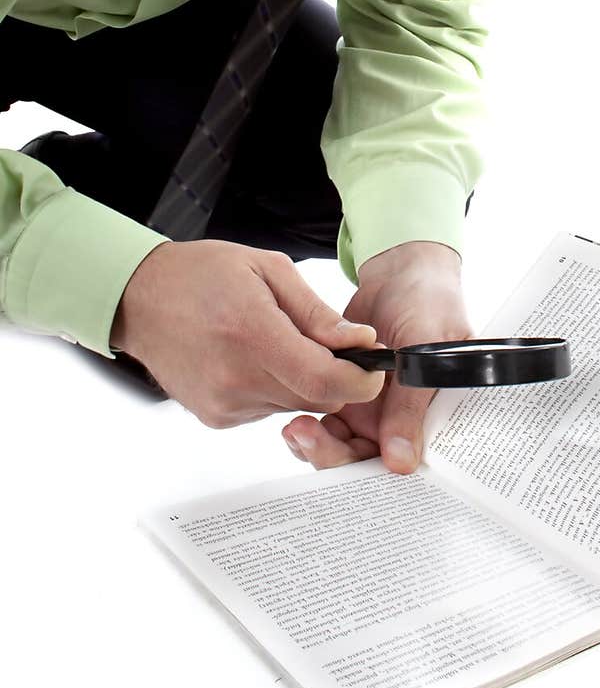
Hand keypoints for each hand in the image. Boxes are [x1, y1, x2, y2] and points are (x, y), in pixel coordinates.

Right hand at [110, 240, 385, 427]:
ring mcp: (224, 403)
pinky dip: (275, 388)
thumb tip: (358, 341)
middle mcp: (236, 377)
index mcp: (252, 333)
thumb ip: (316, 312)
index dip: (360, 379)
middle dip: (335, 375)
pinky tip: (254, 359)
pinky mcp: (216, 417)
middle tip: (327, 344)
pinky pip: (268, 409)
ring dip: (303, 381)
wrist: (139, 299)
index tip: (371, 366)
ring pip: (295, 405)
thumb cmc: (200, 275)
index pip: (324, 379)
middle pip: (317, 398)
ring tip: (278, 342)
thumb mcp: (268, 270)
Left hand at [282, 241, 470, 473]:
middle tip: (309, 438)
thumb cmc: (431, 303)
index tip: (350, 470)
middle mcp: (400, 421)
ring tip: (296, 429)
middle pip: (366, 460)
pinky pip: (323, 424)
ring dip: (317, 446)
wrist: (402, 274)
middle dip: (335, 458)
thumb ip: (411, 403)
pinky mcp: (342, 396)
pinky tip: (291, 421)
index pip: (408, 463)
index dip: (379, 478)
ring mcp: (371, 411)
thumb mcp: (425, 347)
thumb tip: (400, 462)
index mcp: (431, 418)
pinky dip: (307, 428)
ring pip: (341, 448)